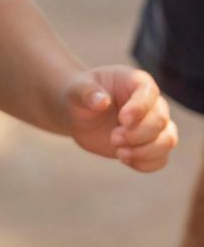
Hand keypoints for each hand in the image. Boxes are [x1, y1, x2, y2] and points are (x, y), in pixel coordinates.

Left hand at [62, 66, 177, 171]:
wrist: (80, 115)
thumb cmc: (81, 96)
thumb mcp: (77, 91)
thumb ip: (87, 93)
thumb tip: (101, 101)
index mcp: (136, 82)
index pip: (149, 93)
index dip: (139, 108)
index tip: (122, 120)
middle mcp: (151, 102)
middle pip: (160, 120)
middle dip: (137, 134)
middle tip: (113, 138)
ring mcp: (153, 125)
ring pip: (168, 140)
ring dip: (145, 151)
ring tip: (120, 152)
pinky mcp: (150, 145)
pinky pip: (162, 158)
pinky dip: (146, 164)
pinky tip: (125, 159)